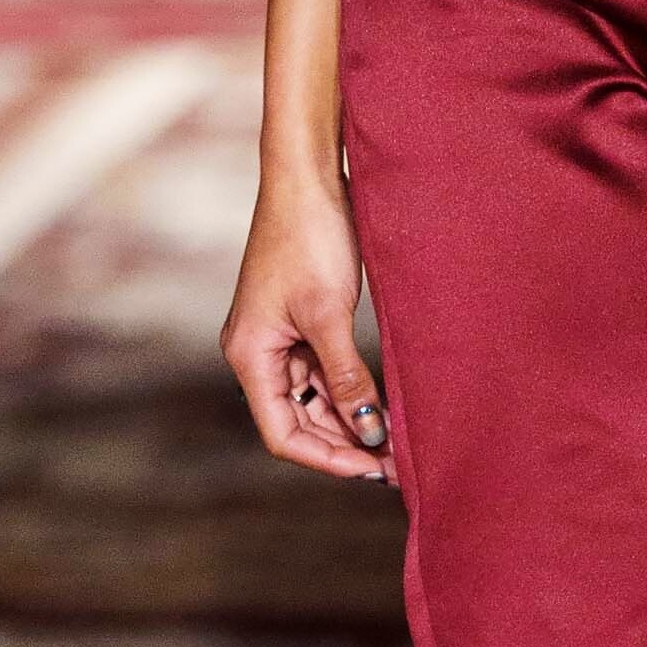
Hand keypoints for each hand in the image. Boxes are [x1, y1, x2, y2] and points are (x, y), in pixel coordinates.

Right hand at [221, 168, 394, 484]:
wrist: (308, 177)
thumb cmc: (310, 237)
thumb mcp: (330, 314)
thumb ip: (346, 377)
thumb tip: (370, 432)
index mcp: (250, 355)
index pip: (282, 432)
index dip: (327, 458)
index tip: (373, 469)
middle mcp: (257, 353)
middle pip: (297, 421)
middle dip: (344, 442)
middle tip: (395, 461)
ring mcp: (278, 338)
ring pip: (313, 399)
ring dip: (350, 418)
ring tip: (396, 436)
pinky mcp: (299, 321)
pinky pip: (321, 371)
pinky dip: (350, 389)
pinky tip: (383, 402)